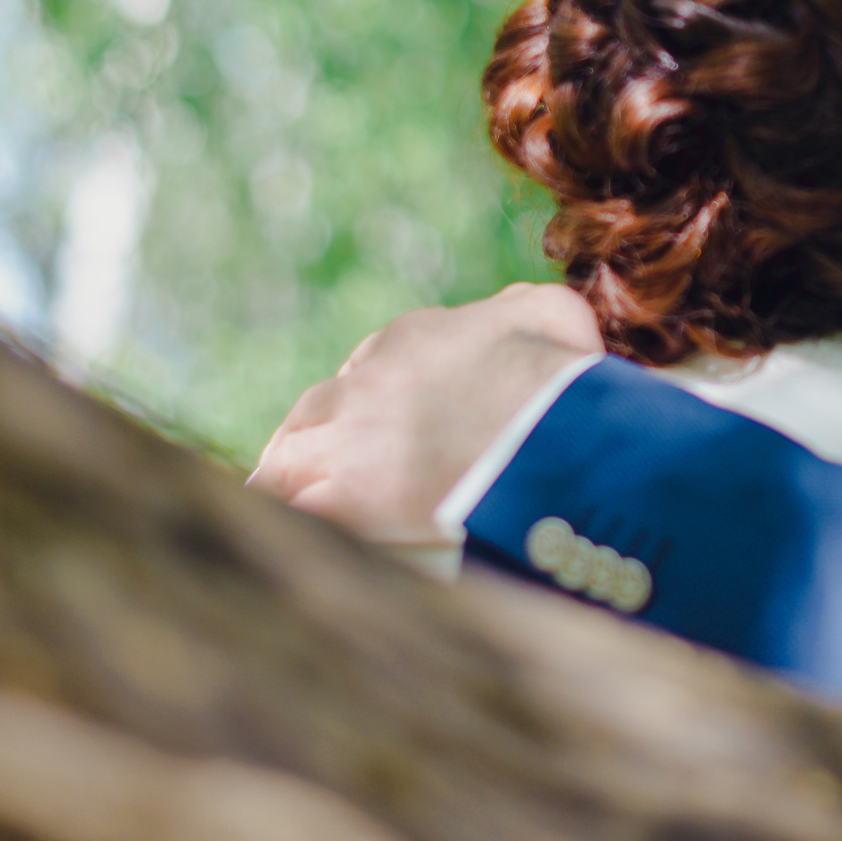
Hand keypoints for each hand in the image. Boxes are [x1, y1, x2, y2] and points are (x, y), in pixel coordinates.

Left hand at [247, 282, 601, 543]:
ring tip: (286, 500)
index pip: (374, 365)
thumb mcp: (552, 313)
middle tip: (321, 463)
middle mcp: (367, 381)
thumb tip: (524, 312)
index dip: (377, 397)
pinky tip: (282, 533)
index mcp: (411, 339)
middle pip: (320, 407)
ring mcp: (349, 438)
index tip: (391, 423)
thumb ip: (530, 307)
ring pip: (292, 453)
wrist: (546, 430)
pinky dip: (285, 519)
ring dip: (287, 475)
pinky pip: (292, 508)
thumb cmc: (559, 375)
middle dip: (318, 432)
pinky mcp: (343, 497)